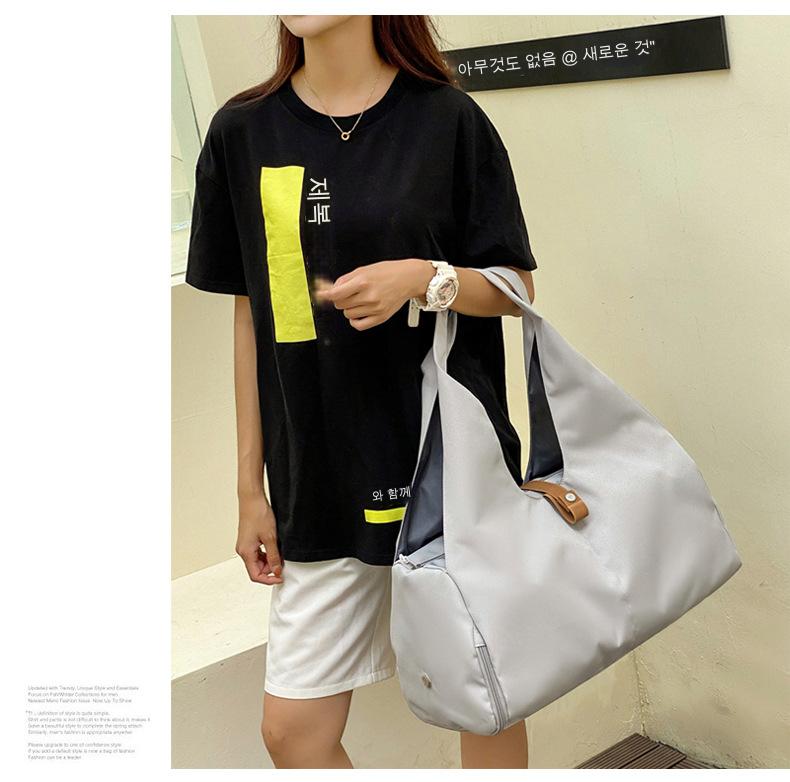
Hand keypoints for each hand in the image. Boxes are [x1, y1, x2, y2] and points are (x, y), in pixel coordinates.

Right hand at [236, 493, 283, 584]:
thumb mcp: (270, 537)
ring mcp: (245, 545)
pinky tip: (274, 547)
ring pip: (257, 561)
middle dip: (270, 568)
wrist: (252, 499)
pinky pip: (257, 553)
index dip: (269, 579)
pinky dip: (266, 553)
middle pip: (257, 569)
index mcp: (245, 552)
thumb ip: (274, 556)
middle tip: (282, 561)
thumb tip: (276, 571)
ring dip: (269, 560)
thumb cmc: (258, 514)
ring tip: (279, 552)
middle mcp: (242, 550)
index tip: (280, 577)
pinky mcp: (248, 540)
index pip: (255, 575)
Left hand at [313, 258, 433, 330]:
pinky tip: (358, 313)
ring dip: (349, 308)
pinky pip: (358, 325)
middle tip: (349, 292)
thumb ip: (345, 280)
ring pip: (347, 314)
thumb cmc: (387, 272)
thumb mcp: (364, 270)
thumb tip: (328, 289)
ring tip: (359, 299)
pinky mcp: (380, 317)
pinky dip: (354, 320)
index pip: (336, 294)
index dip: (325, 294)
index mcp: (363, 282)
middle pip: (340, 304)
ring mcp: (375, 308)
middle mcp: (368, 296)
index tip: (319, 294)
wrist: (408, 278)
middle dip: (340, 298)